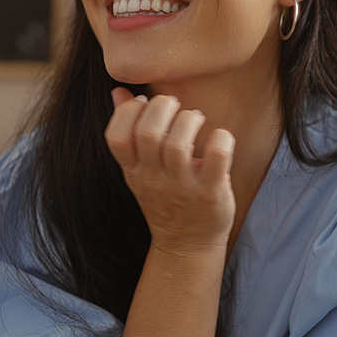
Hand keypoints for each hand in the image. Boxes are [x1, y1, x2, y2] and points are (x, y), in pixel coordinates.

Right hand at [105, 87, 236, 255]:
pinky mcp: (211, 192)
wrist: (187, 244)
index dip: (128, 112)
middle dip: (162, 107)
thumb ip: (130, 130)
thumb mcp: (140, 169)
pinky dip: (221, 140)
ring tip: (196, 119)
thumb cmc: (165, 197)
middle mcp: (154, 178)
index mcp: (134, 170)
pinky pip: (217, 158)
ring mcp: (182, 186)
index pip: (115, 137)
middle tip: (176, 107)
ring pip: (178, 144)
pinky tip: (220, 138)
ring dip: (189, 120)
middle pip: (148, 133)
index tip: (144, 105)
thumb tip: (119, 91)